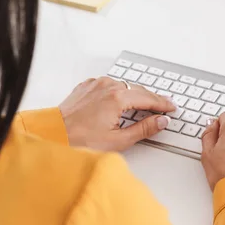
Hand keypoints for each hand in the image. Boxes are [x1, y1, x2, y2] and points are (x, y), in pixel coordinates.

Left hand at [59, 77, 175, 151]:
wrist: (53, 135)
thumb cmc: (80, 140)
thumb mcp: (118, 140)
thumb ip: (144, 129)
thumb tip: (161, 121)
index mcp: (117, 97)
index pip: (148, 98)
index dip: (163, 104)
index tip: (172, 107)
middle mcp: (107, 86)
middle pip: (138, 90)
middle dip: (151, 99)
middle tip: (162, 107)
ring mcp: (96, 84)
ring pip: (123, 86)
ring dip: (134, 95)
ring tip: (143, 106)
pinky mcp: (87, 86)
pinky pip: (108, 85)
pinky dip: (117, 92)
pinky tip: (120, 102)